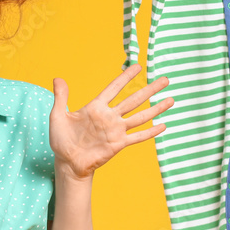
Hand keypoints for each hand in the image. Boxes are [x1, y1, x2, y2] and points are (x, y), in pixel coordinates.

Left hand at [49, 63, 172, 179]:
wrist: (67, 162)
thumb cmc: (61, 140)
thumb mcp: (57, 116)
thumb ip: (61, 97)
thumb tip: (57, 78)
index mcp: (95, 107)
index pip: (114, 88)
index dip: (125, 77)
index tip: (138, 66)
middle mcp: (109, 117)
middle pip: (134, 99)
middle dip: (150, 89)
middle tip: (165, 79)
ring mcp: (115, 130)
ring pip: (141, 116)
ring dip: (156, 109)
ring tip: (172, 99)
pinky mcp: (118, 144)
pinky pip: (137, 137)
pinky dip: (150, 132)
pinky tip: (163, 126)